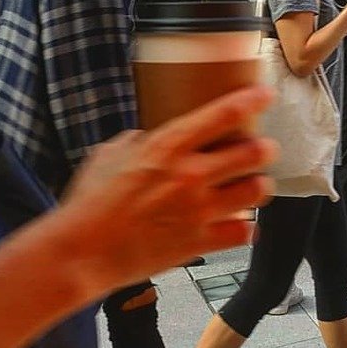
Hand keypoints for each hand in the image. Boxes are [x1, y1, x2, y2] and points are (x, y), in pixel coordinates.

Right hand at [57, 86, 276, 295]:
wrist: (81, 253)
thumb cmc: (89, 203)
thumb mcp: (109, 155)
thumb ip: (138, 142)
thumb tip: (149, 138)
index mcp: (167, 147)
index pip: (223, 115)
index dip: (252, 100)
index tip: (265, 94)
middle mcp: (189, 176)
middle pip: (253, 153)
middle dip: (265, 149)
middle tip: (263, 149)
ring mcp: (198, 211)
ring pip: (257, 191)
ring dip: (259, 186)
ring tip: (254, 185)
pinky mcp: (199, 243)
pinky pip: (243, 232)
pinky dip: (245, 227)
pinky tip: (239, 223)